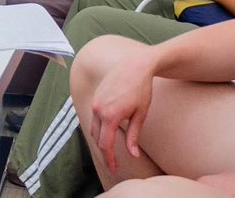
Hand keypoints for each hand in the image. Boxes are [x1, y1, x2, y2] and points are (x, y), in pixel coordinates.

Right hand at [89, 47, 156, 171]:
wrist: (135, 65)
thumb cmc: (141, 89)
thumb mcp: (140, 114)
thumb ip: (134, 136)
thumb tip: (132, 155)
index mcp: (110, 116)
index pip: (105, 144)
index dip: (109, 159)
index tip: (113, 169)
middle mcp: (98, 110)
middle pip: (97, 138)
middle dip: (104, 152)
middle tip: (113, 164)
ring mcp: (95, 102)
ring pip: (93, 128)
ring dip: (101, 140)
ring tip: (110, 150)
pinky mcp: (96, 96)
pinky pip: (94, 117)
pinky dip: (99, 127)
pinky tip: (108, 132)